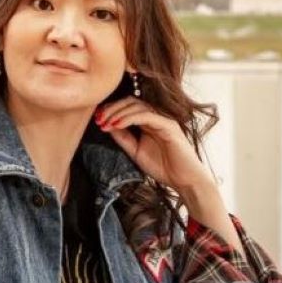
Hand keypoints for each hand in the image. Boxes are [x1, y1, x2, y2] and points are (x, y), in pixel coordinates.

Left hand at [96, 97, 243, 254]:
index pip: (127, 107)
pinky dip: (130, 118)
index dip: (111, 110)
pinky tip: (118, 124)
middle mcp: (156, 117)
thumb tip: (106, 125)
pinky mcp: (169, 126)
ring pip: (138, 106)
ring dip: (118, 112)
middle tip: (98, 119)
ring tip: (105, 122)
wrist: (184, 181)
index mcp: (148, 122)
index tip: (97, 119)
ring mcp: (163, 120)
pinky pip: (147, 115)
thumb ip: (123, 138)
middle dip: (112, 109)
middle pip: (130, 102)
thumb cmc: (163, 167)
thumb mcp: (135, 151)